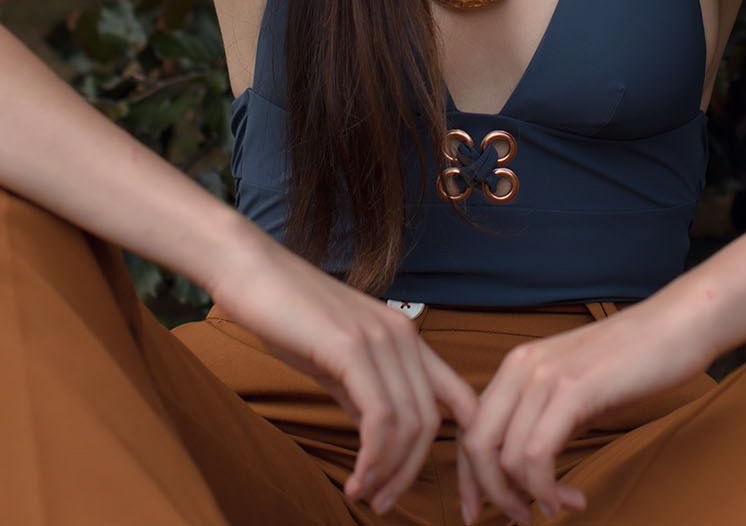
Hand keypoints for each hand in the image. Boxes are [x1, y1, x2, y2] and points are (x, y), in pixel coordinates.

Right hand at [209, 226, 476, 515]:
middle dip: (411, 473)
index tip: (456, 499)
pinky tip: (355, 479)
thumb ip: (365, 395)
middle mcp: (404, 334)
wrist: (250, 270)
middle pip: (433, 422)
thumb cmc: (288, 315)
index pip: (461, 397)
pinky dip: (372, 459)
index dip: (468, 451)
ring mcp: (381, 337)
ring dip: (389, 473)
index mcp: (406, 337)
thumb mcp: (338, 362)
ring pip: (409, 424)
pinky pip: (380, 417)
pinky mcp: (351, 346)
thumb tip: (381, 441)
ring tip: (365, 496)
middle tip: (383, 504)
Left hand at [458, 291, 712, 522]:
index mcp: (516, 365)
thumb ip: (545, 420)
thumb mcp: (573, 391)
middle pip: (476, 444)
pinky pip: (537, 454)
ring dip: (527, 497)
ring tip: (558, 506)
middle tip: (520, 518)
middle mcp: (521, 366)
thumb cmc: (630, 362)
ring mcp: (544, 375)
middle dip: (490, 493)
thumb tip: (525, 471)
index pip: (470, 427)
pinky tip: (570, 498)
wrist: (674, 325)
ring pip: (505, 456)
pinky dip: (546, 489)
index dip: (468, 477)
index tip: (477, 511)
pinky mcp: (573, 388)